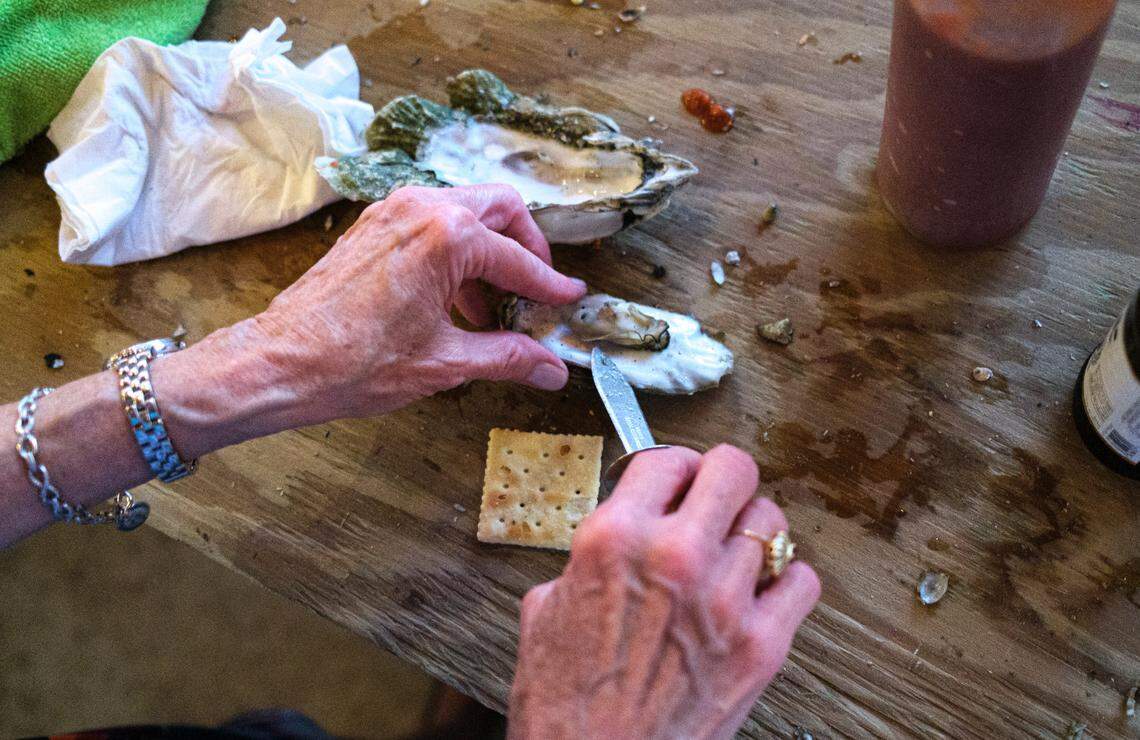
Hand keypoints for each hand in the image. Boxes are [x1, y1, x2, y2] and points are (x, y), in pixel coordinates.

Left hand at [250, 184, 586, 420]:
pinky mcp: (373, 226)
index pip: (518, 260)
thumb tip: (551, 368)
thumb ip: (507, 358)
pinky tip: (455, 302)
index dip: (551, 286)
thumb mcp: (444, 363)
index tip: (570, 299)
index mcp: (447, 237)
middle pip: (500, 208)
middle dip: (527, 247)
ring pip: (465, 210)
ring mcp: (393, 211)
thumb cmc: (352, 363)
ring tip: (494, 309)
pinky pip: (432, 222)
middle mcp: (422, 208)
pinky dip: (455, 252)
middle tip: (537, 290)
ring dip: (489, 251)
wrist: (281, 362)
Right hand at [508, 445, 820, 738]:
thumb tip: (616, 538)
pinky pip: (803, 581)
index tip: (676, 481)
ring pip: (771, 520)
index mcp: (613, 538)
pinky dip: (787, 582)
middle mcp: (674, 555)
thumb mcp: (546, 607)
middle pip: (733, 469)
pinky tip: (762, 593)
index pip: (666, 458)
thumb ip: (590, 558)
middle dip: (722, 480)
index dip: (672, 468)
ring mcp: (724, 599)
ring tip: (735, 554)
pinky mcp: (760, 645)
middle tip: (715, 499)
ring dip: (752, 533)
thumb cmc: (565, 701)